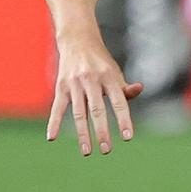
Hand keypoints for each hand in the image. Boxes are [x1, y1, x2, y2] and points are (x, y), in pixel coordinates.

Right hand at [46, 36, 143, 155]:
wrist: (78, 40)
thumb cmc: (100, 62)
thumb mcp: (115, 72)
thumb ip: (125, 87)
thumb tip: (139, 90)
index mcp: (110, 77)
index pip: (119, 102)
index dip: (124, 120)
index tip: (128, 137)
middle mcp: (92, 80)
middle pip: (98, 109)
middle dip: (102, 131)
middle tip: (106, 150)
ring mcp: (76, 83)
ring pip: (79, 112)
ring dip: (83, 133)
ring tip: (87, 151)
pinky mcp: (61, 86)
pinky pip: (57, 107)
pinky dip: (54, 122)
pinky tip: (51, 137)